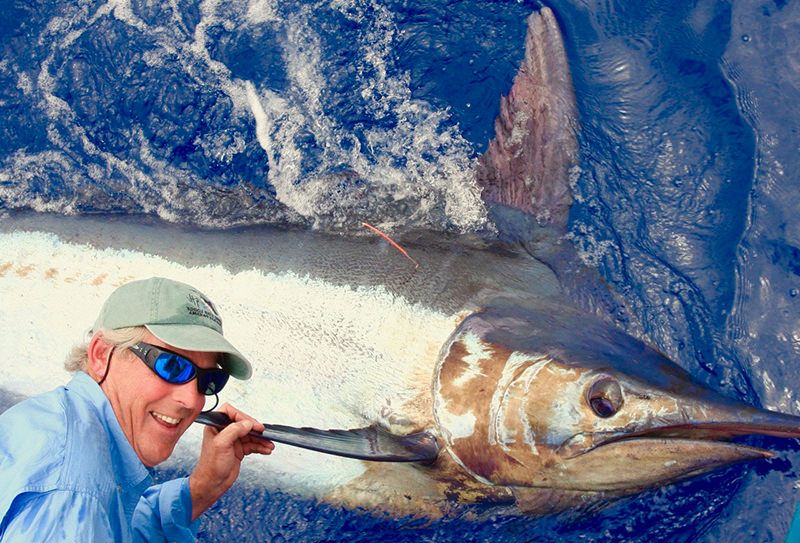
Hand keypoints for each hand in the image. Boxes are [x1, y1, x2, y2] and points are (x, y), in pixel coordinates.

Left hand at [188, 403, 273, 519]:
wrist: (212, 484)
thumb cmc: (210, 466)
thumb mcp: (221, 444)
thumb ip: (234, 430)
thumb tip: (248, 423)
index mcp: (215, 426)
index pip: (230, 412)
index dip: (242, 416)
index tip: (251, 424)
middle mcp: (224, 432)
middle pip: (243, 423)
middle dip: (255, 428)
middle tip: (263, 432)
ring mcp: (232, 441)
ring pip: (250, 435)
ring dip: (261, 439)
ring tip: (269, 444)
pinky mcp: (239, 450)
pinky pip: (252, 445)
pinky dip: (260, 447)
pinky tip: (266, 449)